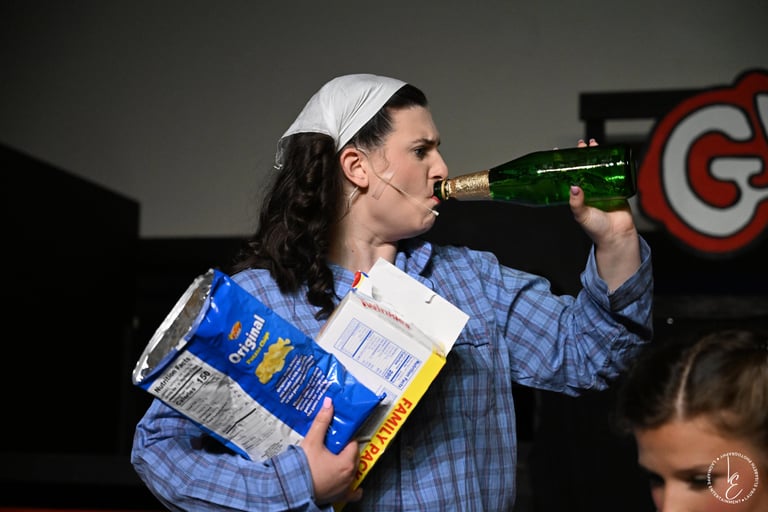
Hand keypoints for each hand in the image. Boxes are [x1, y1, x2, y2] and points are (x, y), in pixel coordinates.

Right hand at [301, 397, 362, 504]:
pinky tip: (347, 481)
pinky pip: (352, 492)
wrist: (292, 489)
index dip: (345, 437)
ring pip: (353, 472)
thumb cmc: (302, 468)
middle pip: (354, 457)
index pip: (353, 444)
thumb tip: (329, 404)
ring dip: (347, 465)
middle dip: (346, 450)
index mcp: (347, 462)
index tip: (338, 435)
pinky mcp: (339, 497)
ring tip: (335, 459)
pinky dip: (352, 487)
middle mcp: (349, 476)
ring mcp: (345, 488)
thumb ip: (322, 422)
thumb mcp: (312, 441)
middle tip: (334, 445)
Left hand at [570, 139, 640, 290]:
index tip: (558, 153)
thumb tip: (573, 187)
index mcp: (577, 196)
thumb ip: (576, 203)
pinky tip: (609, 154)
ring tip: (592, 144)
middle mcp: (589, 190)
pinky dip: (611, 162)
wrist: (617, 235)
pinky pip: (614, 173)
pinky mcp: (616, 188)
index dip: (564, 165)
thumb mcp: (581, 215)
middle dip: (581, 155)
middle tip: (580, 145)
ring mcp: (602, 188)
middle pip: (583, 168)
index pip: (567, 176)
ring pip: (598, 167)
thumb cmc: (597, 229)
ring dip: (596, 155)